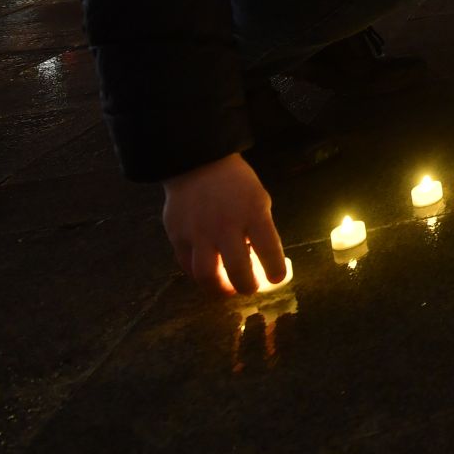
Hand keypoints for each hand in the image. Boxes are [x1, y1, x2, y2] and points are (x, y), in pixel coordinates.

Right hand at [162, 153, 284, 294]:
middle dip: (247, 287)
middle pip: (237, 270)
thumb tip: (262, 263)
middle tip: (250, 289)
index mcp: (253, 213)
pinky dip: (198, 274)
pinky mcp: (177, 235)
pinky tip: (208, 272)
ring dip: (219, 289)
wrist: (197, 163)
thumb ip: (259, 230)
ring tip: (227, 290)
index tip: (277, 278)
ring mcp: (198, 232)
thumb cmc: (236, 184)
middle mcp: (225, 225)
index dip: (276, 270)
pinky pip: (186, 265)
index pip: (269, 250)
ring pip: (206, 275)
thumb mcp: (258, 200)